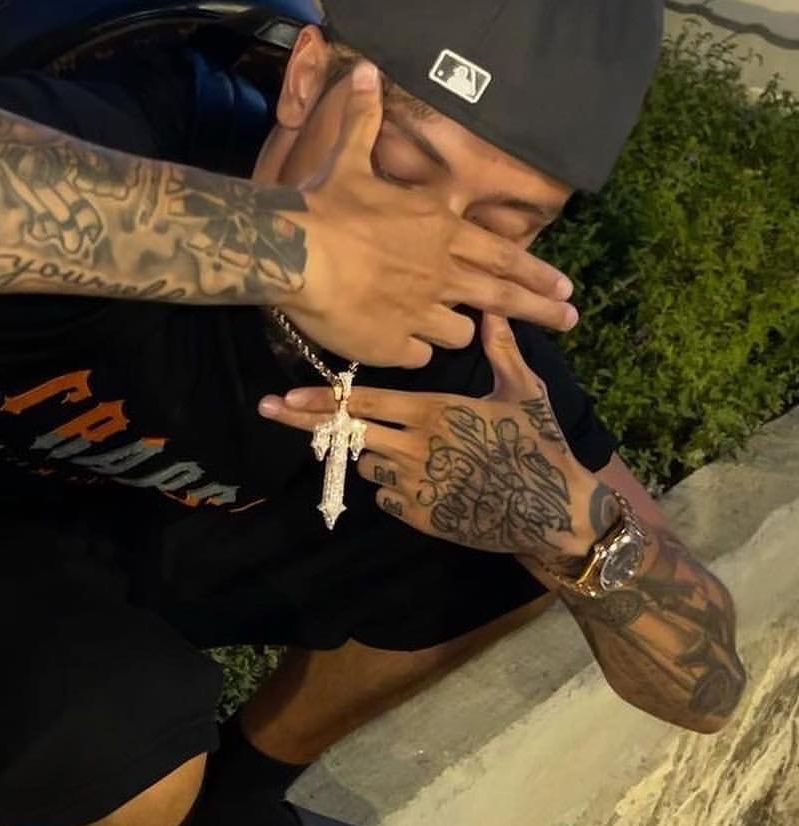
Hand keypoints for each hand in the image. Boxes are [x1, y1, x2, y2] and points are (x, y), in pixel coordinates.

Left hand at [260, 314, 602, 562]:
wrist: (554, 510)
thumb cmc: (540, 444)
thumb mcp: (525, 390)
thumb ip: (501, 349)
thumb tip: (494, 310)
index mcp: (433, 410)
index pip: (363, 402)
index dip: (322, 398)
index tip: (285, 395)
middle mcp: (414, 446)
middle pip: (346, 432)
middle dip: (307, 421)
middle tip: (272, 410)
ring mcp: (414, 483)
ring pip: (366, 463)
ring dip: (371, 453)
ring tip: (404, 449)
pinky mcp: (420, 515)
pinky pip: (385, 497)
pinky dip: (392, 487)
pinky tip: (423, 479)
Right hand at [284, 64, 576, 368]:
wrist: (292, 249)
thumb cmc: (323, 203)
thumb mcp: (348, 157)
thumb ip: (364, 121)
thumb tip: (367, 71)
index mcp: (439, 229)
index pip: (502, 253)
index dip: (535, 271)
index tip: (565, 284)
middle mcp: (440, 272)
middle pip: (503, 296)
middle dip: (541, 308)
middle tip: (569, 317)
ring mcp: (419, 312)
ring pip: (459, 332)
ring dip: (454, 328)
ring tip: (443, 326)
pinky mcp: (392, 344)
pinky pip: (417, 355)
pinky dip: (410, 349)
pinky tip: (397, 342)